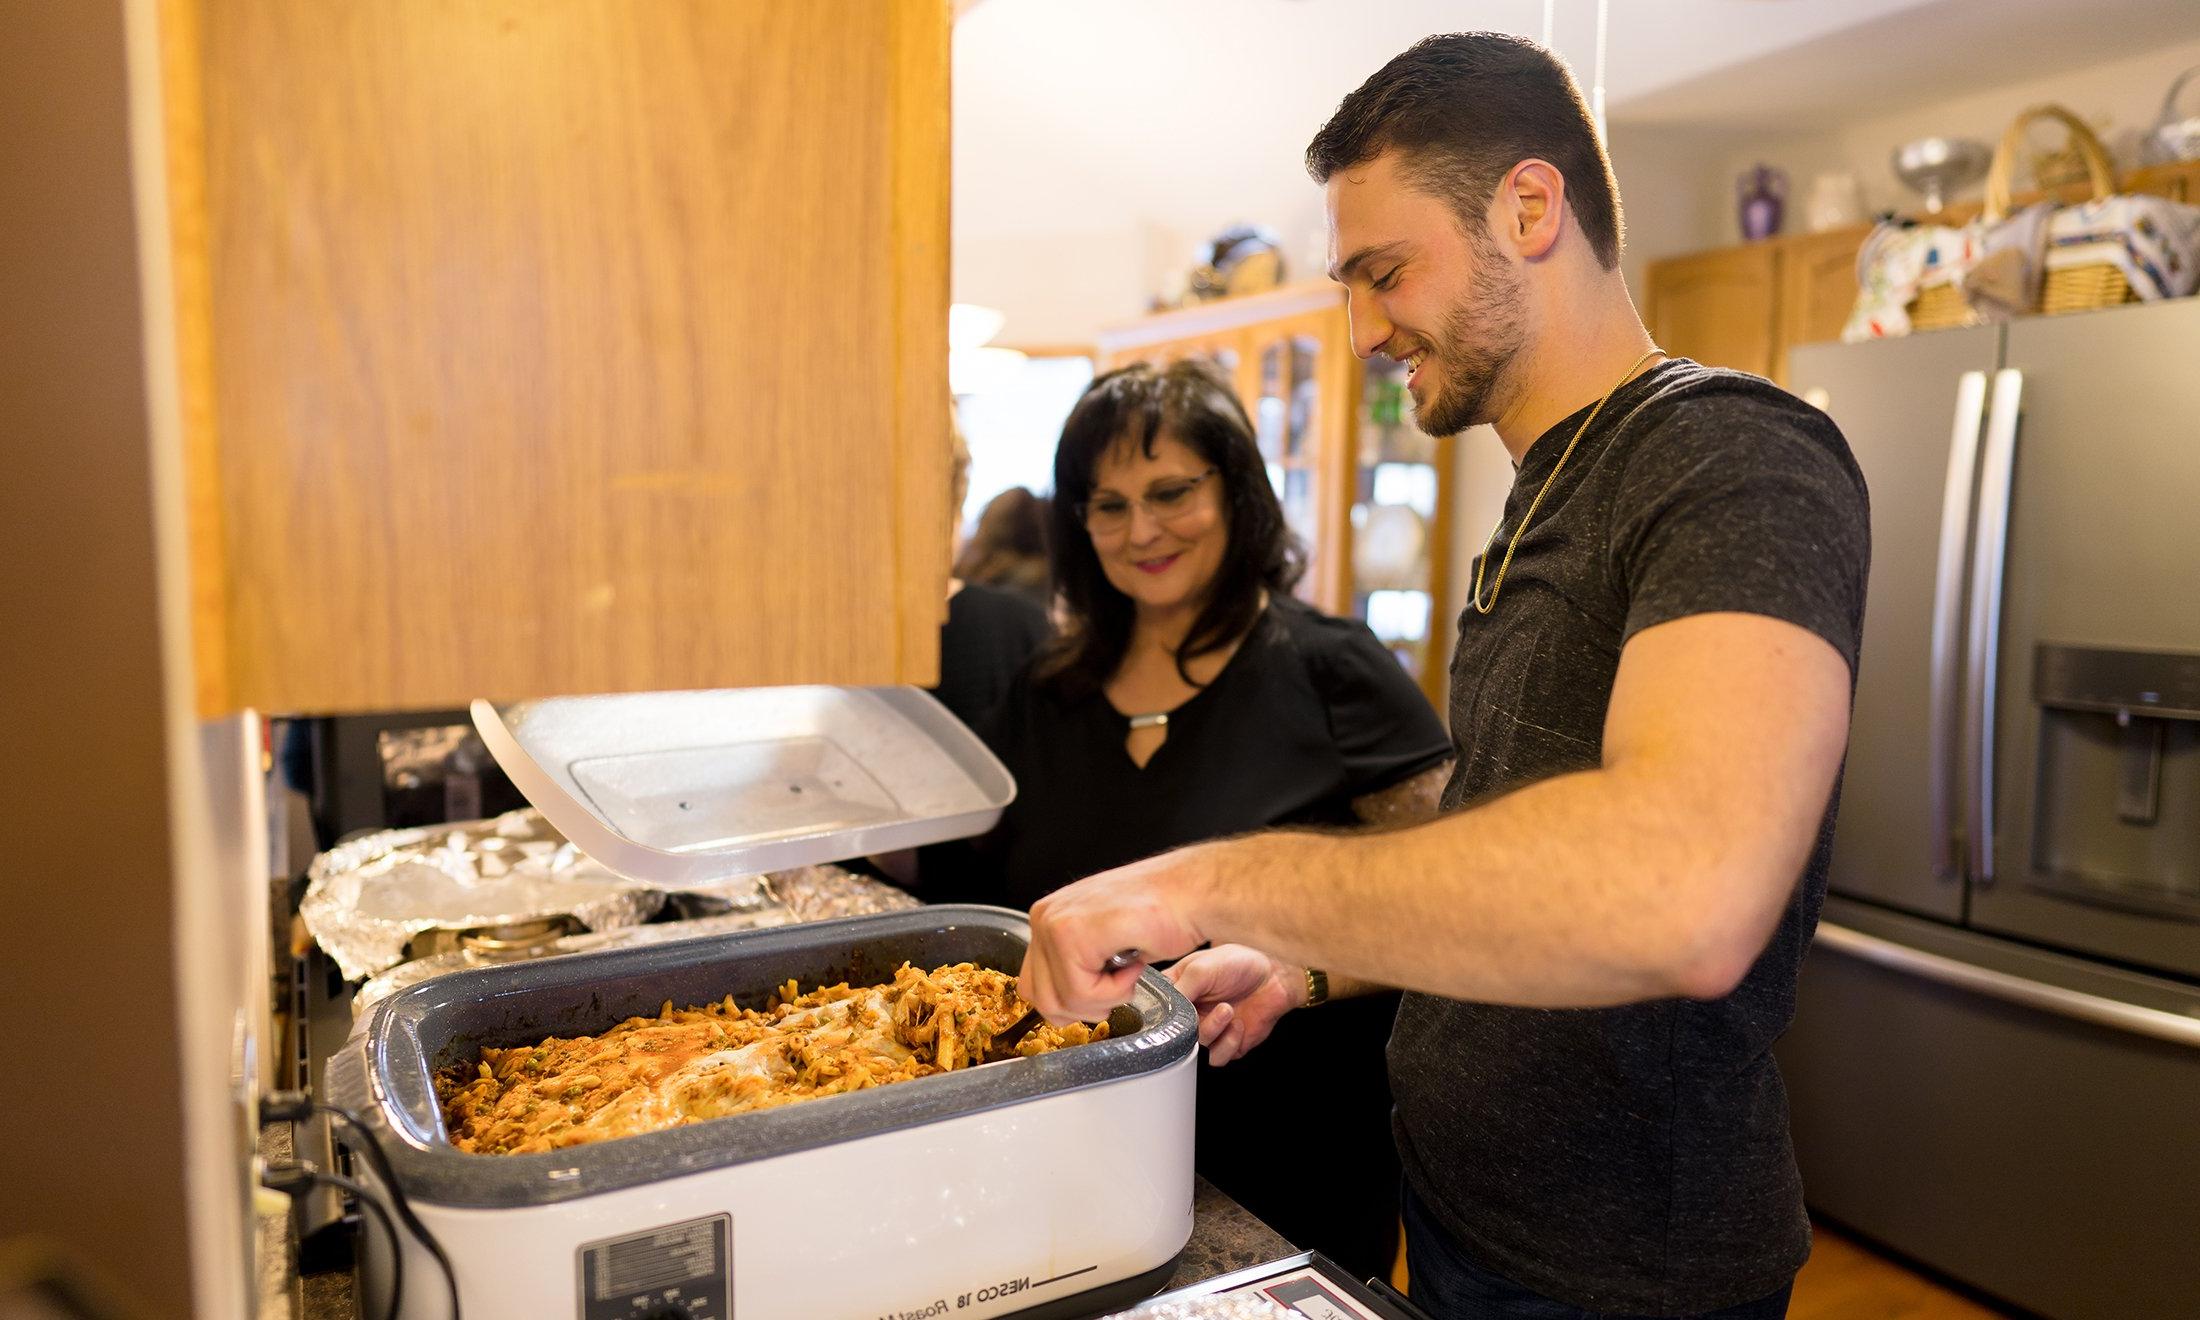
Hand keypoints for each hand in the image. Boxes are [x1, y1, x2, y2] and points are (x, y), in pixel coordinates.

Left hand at [1018, 845, 1215, 1023]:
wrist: (1194, 893)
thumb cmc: (1163, 914)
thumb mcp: (1104, 943)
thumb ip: (1075, 966)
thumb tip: (1060, 1004)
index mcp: (1048, 918)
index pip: (1034, 987)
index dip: (1071, 1003)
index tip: (1103, 991)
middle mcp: (1044, 917)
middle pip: (1041, 1000)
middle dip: (1085, 1008)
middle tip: (1119, 985)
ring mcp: (1054, 923)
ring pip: (1060, 1001)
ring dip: (1103, 1000)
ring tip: (1128, 970)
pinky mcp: (1072, 933)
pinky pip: (1081, 993)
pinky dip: (1115, 991)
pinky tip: (1134, 962)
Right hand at [1166, 945, 1303, 1065]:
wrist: (1276, 975)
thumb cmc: (1240, 962)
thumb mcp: (1202, 967)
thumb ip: (1179, 989)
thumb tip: (1164, 1012)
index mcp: (1177, 989)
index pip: (1153, 1008)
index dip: (1156, 1015)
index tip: (1167, 1013)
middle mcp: (1189, 1011)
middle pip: (1173, 1033)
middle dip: (1189, 1026)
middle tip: (1199, 1012)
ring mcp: (1208, 1028)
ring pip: (1195, 1047)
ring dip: (1212, 1030)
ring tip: (1227, 1010)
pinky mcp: (1227, 1043)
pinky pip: (1218, 1057)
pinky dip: (1228, 1042)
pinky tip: (1238, 1024)